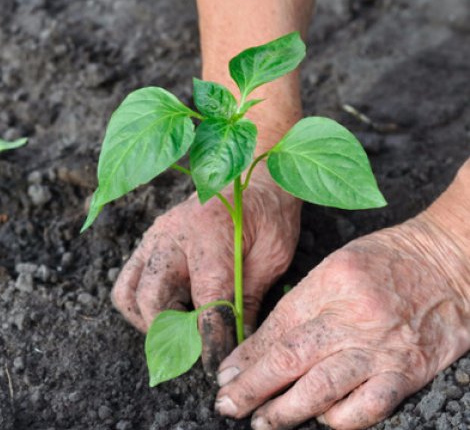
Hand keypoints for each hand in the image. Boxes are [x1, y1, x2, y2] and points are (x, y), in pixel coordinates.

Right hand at [111, 169, 300, 367]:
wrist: (251, 175)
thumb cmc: (268, 214)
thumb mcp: (273, 258)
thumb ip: (250, 300)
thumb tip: (239, 346)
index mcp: (211, 236)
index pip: (206, 300)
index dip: (211, 339)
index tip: (216, 366)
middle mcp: (173, 236)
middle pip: (152, 299)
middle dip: (172, 334)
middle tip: (196, 351)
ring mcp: (154, 238)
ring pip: (128, 293)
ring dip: (149, 321)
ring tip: (179, 331)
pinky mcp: (147, 243)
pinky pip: (128, 281)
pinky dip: (142, 305)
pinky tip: (172, 311)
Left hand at [214, 215, 469, 429]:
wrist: (452, 260)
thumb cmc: (389, 261)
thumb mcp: (336, 268)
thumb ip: (301, 305)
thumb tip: (260, 346)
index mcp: (328, 284)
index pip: (276, 328)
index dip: (247, 356)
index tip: (226, 376)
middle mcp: (351, 317)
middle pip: (290, 358)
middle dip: (253, 387)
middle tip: (228, 405)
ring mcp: (381, 347)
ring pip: (322, 388)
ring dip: (286, 411)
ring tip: (262, 422)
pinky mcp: (408, 371)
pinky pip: (369, 406)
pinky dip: (341, 419)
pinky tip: (323, 420)